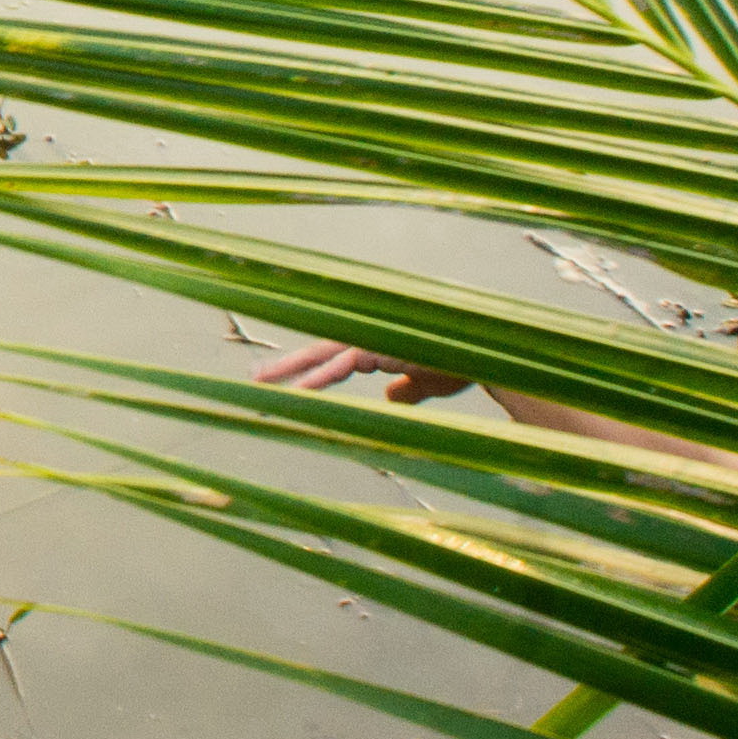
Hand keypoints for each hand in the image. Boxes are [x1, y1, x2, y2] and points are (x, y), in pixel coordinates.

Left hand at [253, 340, 476, 404]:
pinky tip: (298, 391)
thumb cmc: (460, 367)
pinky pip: (339, 364)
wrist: (484, 358)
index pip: (332, 357)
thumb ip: (405, 392)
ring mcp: (370, 340)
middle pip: (317, 352)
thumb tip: (389, 400)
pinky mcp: (377, 348)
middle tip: (253, 377)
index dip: (307, 369)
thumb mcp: (426, 386)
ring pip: (320, 357)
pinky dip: (318, 378)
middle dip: (285, 365)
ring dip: (289, 371)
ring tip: (259, 383)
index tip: (282, 380)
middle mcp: (367, 339)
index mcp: (375, 347)